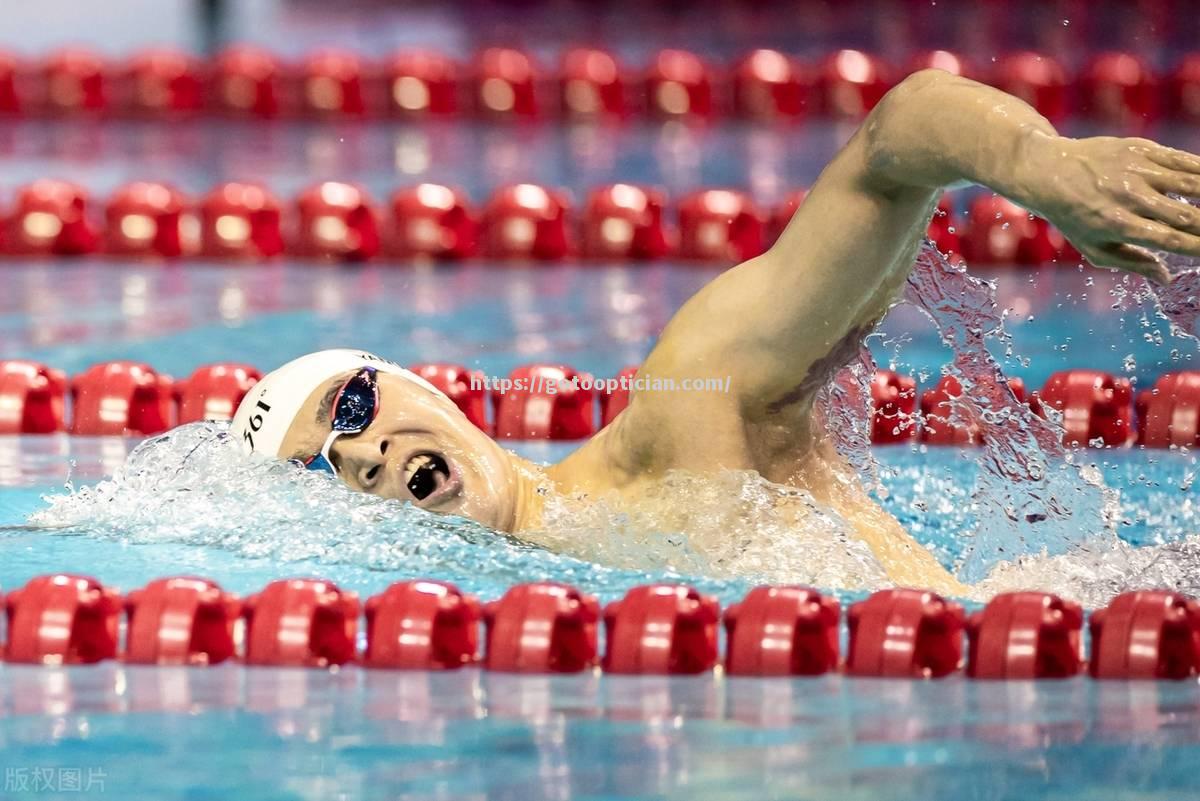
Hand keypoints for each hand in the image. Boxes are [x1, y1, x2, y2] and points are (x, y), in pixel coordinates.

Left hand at [1020, 134, 1199, 283]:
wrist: (1049, 171)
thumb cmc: (1073, 216)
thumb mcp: (1093, 248)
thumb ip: (1131, 262)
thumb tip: (1166, 278)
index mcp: (1117, 225)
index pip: (1168, 240)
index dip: (1197, 247)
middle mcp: (1129, 197)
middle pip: (1184, 215)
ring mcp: (1135, 170)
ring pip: (1189, 183)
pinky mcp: (1140, 149)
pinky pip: (1181, 160)